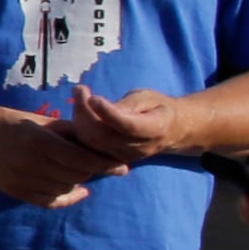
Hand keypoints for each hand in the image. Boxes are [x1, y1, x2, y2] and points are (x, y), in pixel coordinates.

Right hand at [0, 105, 130, 208]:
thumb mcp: (32, 119)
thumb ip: (62, 129)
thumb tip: (93, 136)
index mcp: (39, 141)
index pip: (83, 158)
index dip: (105, 162)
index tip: (121, 164)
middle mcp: (32, 164)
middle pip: (78, 174)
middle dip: (95, 170)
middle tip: (107, 165)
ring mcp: (22, 180)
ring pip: (66, 187)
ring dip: (79, 180)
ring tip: (85, 171)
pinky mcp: (14, 191)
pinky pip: (49, 201)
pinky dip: (66, 197)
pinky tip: (77, 190)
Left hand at [63, 86, 191, 162]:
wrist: (170, 131)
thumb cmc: (157, 107)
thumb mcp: (147, 98)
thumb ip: (127, 104)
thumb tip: (99, 107)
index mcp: (155, 129)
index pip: (127, 126)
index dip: (107, 112)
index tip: (93, 96)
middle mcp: (138, 148)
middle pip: (103, 136)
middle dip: (84, 112)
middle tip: (80, 89)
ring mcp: (124, 157)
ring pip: (91, 143)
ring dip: (79, 118)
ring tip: (79, 96)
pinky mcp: (112, 159)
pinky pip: (88, 147)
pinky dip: (79, 128)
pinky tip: (80, 111)